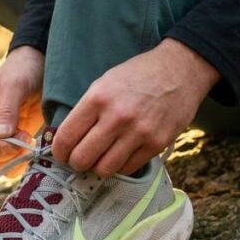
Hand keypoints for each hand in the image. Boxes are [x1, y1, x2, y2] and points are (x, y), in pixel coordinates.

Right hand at [0, 46, 45, 176]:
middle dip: (3, 153)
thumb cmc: (22, 70)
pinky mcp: (10, 142)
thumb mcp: (15, 85)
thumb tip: (0, 136)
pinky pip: (8, 163)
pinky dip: (18, 163)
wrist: (39, 66)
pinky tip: (31, 148)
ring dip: (11, 160)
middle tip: (25, 139)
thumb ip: (7, 111)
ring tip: (28, 143)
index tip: (15, 144)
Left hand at [53, 38, 219, 176]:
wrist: (180, 70)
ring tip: (100, 158)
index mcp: (98, 98)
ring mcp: (138, 132)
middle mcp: (116, 117)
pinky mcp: (156, 144)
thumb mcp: (104, 83)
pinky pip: (128, 168)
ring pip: (104, 169)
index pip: (66, 137)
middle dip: (76, 163)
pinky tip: (120, 155)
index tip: (61, 153)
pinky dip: (120, 165)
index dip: (59, 151)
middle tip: (80, 159)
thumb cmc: (138, 75)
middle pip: (82, 158)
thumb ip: (86, 110)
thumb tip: (67, 139)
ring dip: (98, 167)